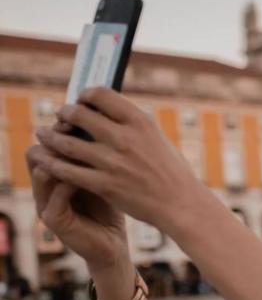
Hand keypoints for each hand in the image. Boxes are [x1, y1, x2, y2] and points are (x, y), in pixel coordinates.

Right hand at [26, 127, 129, 273]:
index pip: (48, 141)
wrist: (114, 244)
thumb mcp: (108, 174)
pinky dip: (67, 184)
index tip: (81, 114)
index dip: (62, 126)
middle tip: (73, 127)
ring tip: (77, 148)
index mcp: (57, 171)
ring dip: (59, 159)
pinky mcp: (54, 220)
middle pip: (38, 152)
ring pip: (41, 171)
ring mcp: (46, 203)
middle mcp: (46, 186)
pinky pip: (54, 197)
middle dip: (57, 138)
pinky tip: (85, 176)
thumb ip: (103, 151)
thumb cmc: (113, 207)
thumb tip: (110, 117)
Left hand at [30, 87, 210, 236]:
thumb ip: (133, 125)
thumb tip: (110, 110)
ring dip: (51, 137)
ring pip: (68, 142)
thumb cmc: (173, 173)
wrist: (181, 205)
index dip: (85, 95)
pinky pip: (69, 171)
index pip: (101, 94)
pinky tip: (45, 161)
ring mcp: (113, 163)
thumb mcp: (158, 139)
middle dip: (65, 113)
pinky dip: (53, 164)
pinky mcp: (106, 185)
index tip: (81, 101)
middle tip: (60, 117)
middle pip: (80, 114)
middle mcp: (125, 138)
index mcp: (140, 122)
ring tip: (43, 135)